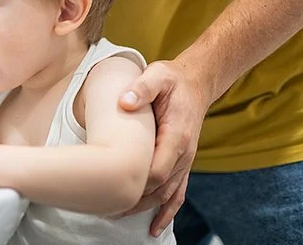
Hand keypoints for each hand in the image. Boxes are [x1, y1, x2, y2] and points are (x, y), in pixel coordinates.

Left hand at [118, 59, 211, 236]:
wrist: (196, 83)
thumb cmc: (172, 80)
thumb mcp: (158, 75)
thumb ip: (142, 88)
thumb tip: (124, 102)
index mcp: (177, 135)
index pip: (158, 168)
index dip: (138, 182)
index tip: (115, 189)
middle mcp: (184, 153)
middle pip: (160, 187)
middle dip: (135, 200)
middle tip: (106, 208)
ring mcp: (185, 161)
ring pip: (167, 194)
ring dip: (146, 209)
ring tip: (118, 216)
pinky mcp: (182, 163)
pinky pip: (177, 193)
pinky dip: (167, 211)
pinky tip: (155, 227)